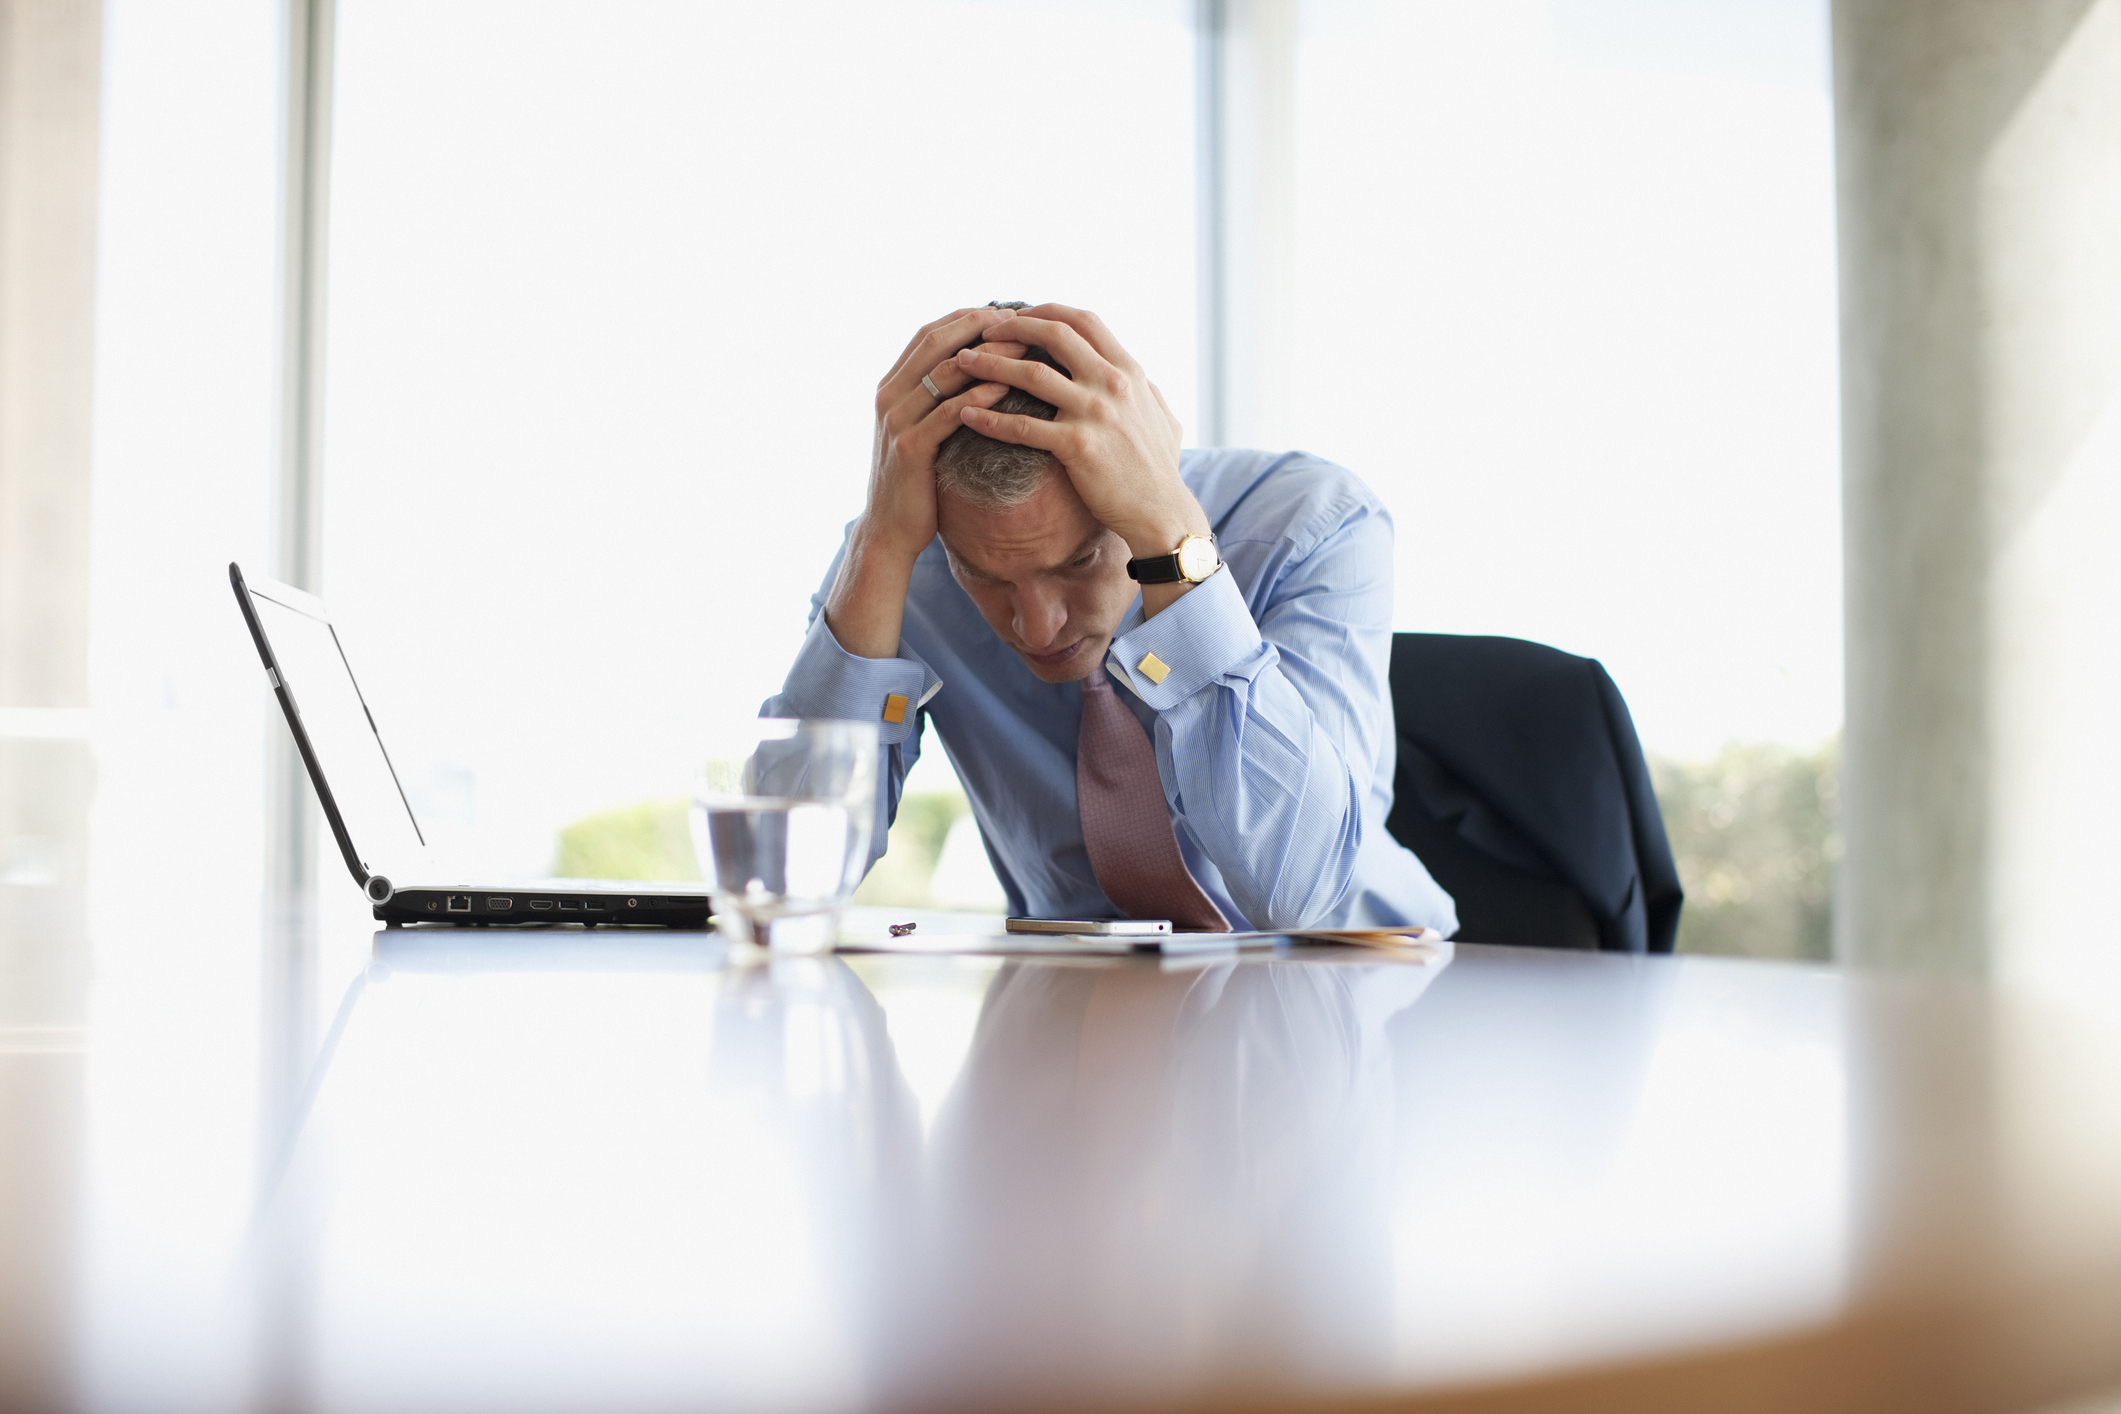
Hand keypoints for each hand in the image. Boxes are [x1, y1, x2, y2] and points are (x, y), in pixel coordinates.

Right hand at [860, 306, 1022, 559]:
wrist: (891, 529)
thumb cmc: (917, 480)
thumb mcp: (922, 429)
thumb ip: (938, 399)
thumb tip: (979, 370)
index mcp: (891, 385)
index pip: (929, 333)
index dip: (966, 317)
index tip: (1004, 311)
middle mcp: (888, 396)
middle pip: (935, 342)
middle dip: (978, 325)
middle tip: (1019, 319)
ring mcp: (895, 421)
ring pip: (943, 373)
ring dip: (987, 355)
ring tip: (1024, 346)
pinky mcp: (909, 449)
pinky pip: (947, 413)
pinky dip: (977, 396)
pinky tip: (1006, 386)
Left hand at [951, 304, 1207, 558]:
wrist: (1162, 512)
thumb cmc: (1160, 469)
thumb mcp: (1163, 416)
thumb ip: (1147, 391)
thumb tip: (1140, 377)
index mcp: (1129, 371)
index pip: (1084, 321)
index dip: (1047, 311)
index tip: (1018, 315)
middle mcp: (1113, 384)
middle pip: (1055, 334)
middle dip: (1013, 326)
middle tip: (983, 330)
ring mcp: (1094, 413)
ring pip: (1031, 374)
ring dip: (991, 363)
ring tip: (961, 362)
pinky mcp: (1077, 446)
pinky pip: (1022, 427)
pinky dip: (990, 419)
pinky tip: (965, 415)